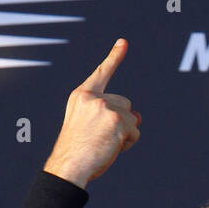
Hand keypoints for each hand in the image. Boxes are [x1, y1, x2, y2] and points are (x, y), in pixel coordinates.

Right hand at [43, 38, 141, 187]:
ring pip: (131, 118)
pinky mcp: (117, 120)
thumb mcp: (87, 126)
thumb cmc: (77, 152)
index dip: (114, 58)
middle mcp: (93, 97)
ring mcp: (105, 107)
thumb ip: (109, 115)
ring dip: (125, 133)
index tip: (124, 42)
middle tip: (102, 138)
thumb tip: (138, 116)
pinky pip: (135, 131)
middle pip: (124, 103)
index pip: (101, 73)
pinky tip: (112, 148)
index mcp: (81, 96)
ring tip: (104, 144)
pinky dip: (128, 142)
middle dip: (121, 120)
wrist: (70, 165)